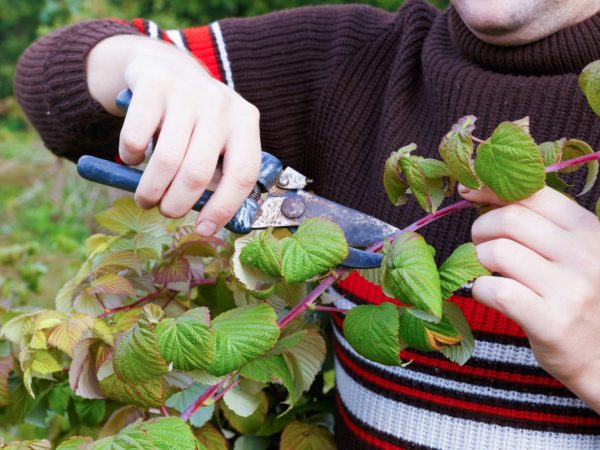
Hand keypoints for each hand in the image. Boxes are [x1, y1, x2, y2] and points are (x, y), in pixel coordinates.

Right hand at [87, 35, 260, 234]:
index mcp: (246, 122)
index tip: (204, 229)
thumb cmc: (196, 119)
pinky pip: (137, 138)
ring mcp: (188, 92)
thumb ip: (219, 172)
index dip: (223, 208)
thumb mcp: (218, 139)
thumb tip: (210, 221)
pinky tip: (134, 157)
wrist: (165, 65)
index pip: (242, 175)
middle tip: (166, 211)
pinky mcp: (154, 84)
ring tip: (146, 198)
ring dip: (150, 190)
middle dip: (177, 204)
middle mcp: (221, 105)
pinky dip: (131, 157)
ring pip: (167, 161)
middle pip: (198, 173)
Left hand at [459, 185, 599, 412]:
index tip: (469, 192)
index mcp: (588, 230)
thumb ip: (538, 223)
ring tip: (487, 271)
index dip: (493, 189)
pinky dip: (480, 289)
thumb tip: (480, 190)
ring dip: (479, 260)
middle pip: (509, 219)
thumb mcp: (572, 252)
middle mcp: (584, 255)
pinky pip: (494, 290)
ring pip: (497, 252)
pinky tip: (488, 294)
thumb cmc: (576, 297)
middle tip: (480, 245)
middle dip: (481, 229)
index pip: (533, 193)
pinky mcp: (551, 322)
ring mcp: (570, 289)